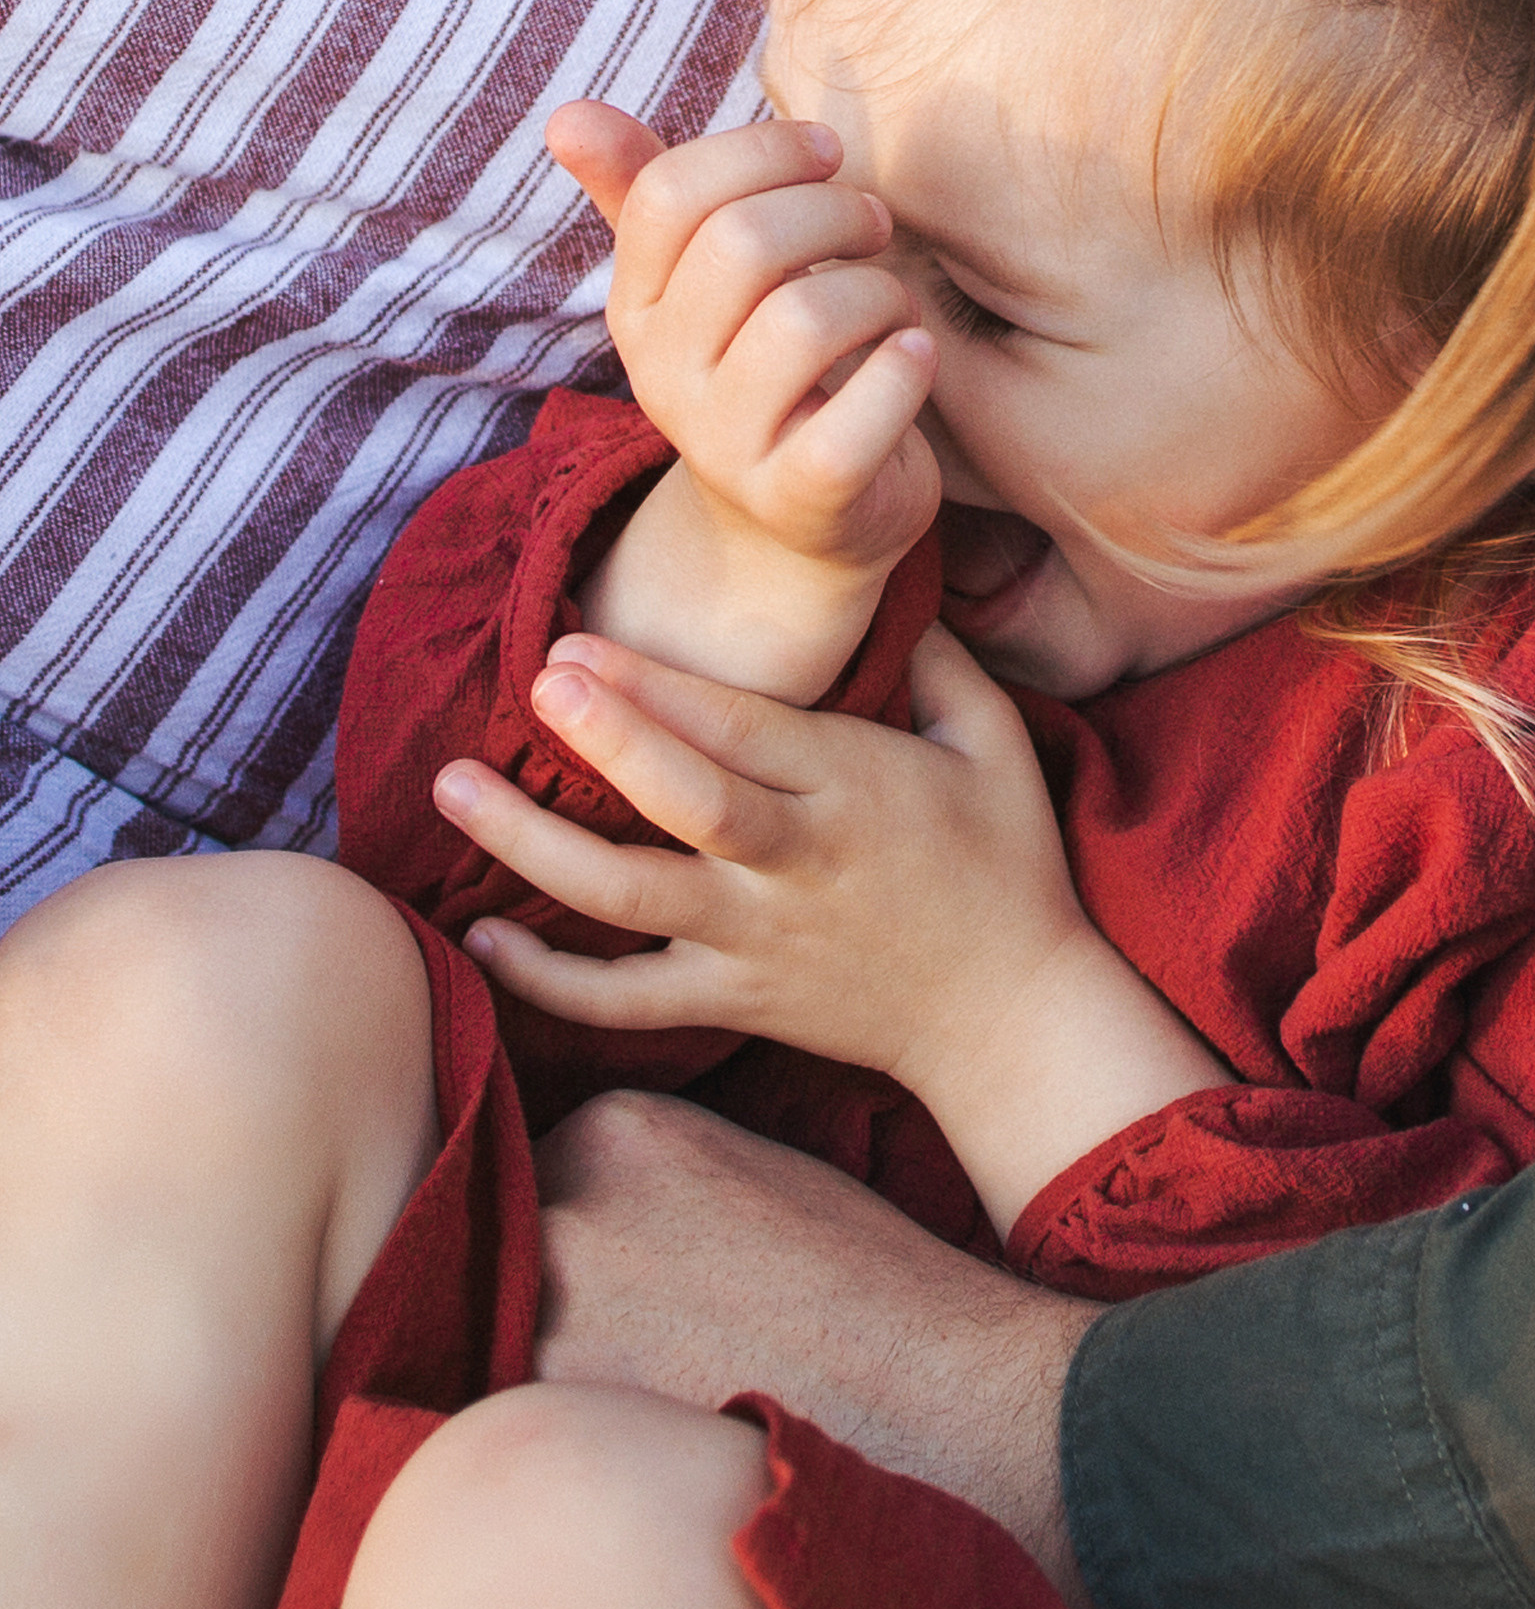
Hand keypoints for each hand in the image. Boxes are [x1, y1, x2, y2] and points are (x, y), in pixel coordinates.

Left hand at [437, 626, 1227, 1229]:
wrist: (1009, 1021)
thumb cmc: (1008, 865)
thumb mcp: (998, 745)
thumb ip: (941, 659)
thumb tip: (890, 587)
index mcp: (852, 791)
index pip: (740, 731)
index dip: (656, 685)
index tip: (578, 640)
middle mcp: (792, 867)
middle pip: (684, 807)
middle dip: (604, 742)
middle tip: (531, 683)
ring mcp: (752, 943)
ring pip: (626, 900)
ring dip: (531, 845)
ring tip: (451, 788)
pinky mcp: (730, 1003)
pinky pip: (621, 1003)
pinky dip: (544, 980)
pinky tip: (477, 936)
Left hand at [528, 1092, 1138, 1608]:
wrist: (940, 1396)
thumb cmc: (868, 1289)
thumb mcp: (755, 1174)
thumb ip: (654, 1179)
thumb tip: (579, 1210)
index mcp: (620, 1127)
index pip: (544, 1175)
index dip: (582, 1238)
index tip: (631, 1281)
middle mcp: (566, 1200)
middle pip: (513, 1252)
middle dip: (558, 1299)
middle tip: (639, 1346)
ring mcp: (552, 1306)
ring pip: (506, 1338)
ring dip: (552, 1372)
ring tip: (647, 1400)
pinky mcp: (558, 1410)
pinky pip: (519, 1423)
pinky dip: (561, 1442)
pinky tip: (640, 1450)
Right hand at [546, 99, 940, 699]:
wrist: (803, 522)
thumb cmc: (767, 364)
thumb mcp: (700, 280)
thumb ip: (641, 190)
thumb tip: (565, 113)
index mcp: (636, 307)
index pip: (671, 193)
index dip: (764, 151)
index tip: (827, 154)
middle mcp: (664, 378)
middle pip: (744, 244)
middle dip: (833, 212)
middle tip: (874, 226)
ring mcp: (726, 446)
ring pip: (806, 321)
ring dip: (879, 292)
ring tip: (893, 304)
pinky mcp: (800, 499)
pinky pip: (852, 423)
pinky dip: (903, 373)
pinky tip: (916, 357)